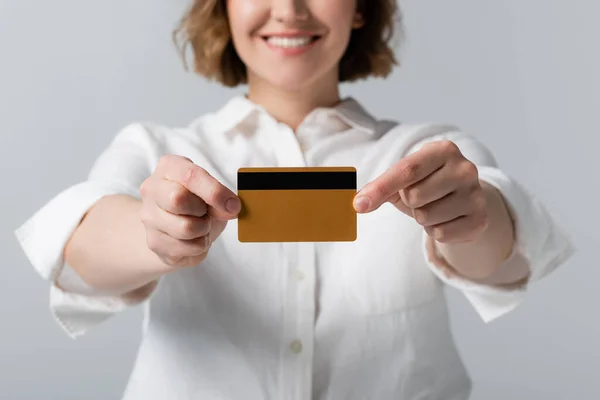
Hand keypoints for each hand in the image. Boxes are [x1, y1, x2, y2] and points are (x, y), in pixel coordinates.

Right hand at [140, 155, 240, 267]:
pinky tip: (194, 238)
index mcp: (169, 167)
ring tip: (200, 225)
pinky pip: (188, 247)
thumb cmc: (195, 202)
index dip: (214, 192)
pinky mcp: (154, 242)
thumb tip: (231, 208)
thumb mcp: (211, 192)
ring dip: (204, 230)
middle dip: (202, 210)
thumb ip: (220, 197)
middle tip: (206, 212)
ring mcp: (149, 217)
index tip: (233, 205)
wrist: (174, 227)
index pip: (190, 176)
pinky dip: (200, 245)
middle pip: (177, 199)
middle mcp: (152, 189)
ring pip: (186, 228)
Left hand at [354, 140, 488, 243]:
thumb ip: (380, 187)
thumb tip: (359, 203)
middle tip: (422, 197)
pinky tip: (446, 218)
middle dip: (409, 202)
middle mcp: (465, 168)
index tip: (359, 205)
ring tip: (434, 207)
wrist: (463, 197)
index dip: (380, 188)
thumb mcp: (404, 178)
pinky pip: (440, 234)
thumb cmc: (426, 183)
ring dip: (422, 218)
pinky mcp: (480, 218)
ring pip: (426, 217)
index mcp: (443, 150)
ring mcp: (476, 194)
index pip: (406, 170)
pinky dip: (435, 231)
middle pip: (414, 196)